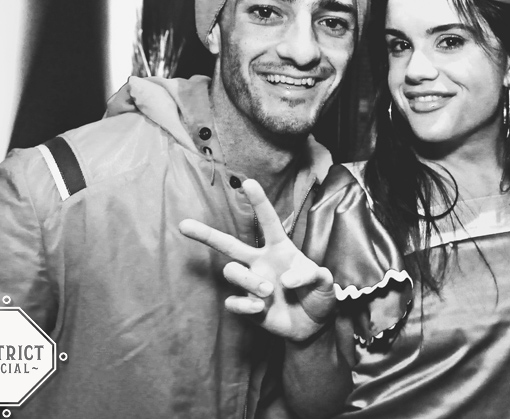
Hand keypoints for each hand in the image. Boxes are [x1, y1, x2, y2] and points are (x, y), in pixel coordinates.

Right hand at [179, 179, 335, 341]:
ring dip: (248, 280)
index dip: (259, 202)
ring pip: (232, 272)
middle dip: (206, 234)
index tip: (249, 182)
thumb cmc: (318, 297)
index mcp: (280, 250)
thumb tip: (286, 279)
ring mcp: (251, 283)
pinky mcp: (246, 305)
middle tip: (184, 225)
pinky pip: (233, 301)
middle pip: (229, 244)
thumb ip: (313, 276)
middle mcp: (261, 262)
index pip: (268, 222)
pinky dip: (245, 306)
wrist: (312, 327)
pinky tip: (260, 310)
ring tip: (267, 291)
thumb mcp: (325, 283)